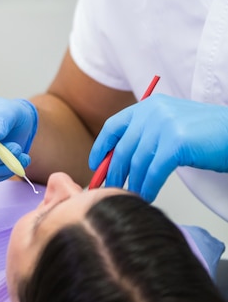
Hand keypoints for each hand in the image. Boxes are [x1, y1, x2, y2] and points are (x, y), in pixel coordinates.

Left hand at [89, 94, 227, 201]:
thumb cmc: (206, 134)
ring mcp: (164, 125)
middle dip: (115, 172)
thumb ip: (146, 134)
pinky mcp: (176, 142)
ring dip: (134, 183)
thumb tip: (119, 159)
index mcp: (148, 105)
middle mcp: (153, 112)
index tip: (95, 165)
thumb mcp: (170, 124)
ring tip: (134, 195)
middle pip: (123, 147)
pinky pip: (154, 171)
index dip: (101, 147)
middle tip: (112, 188)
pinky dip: (149, 186)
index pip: (114, 126)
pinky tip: (149, 195)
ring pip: (137, 162)